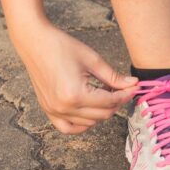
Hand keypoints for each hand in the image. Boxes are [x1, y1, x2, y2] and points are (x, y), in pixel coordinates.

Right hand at [12, 20, 138, 133]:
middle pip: (102, 115)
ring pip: (89, 122)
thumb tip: (133, 84)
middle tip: (121, 88)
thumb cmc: (62, 46)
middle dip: (116, 102)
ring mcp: (54, 111)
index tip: (134, 88)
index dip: (125, 95)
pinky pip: (68, 128)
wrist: (34, 42)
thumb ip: (114, 77)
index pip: (110, 102)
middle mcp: (64, 107)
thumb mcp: (93, 60)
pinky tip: (90, 111)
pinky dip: (82, 123)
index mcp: (75, 94)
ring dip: (101, 111)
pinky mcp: (48, 110)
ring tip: (104, 93)